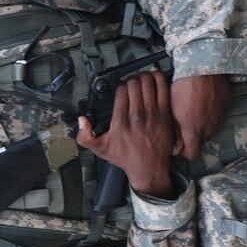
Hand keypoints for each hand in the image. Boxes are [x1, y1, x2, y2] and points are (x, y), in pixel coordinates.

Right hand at [76, 71, 175, 198]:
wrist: (148, 169)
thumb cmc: (126, 158)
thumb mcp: (100, 150)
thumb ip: (85, 136)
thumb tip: (81, 120)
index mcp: (120, 122)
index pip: (121, 91)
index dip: (120, 85)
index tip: (122, 88)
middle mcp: (136, 117)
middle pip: (134, 84)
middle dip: (132, 79)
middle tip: (132, 82)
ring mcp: (152, 116)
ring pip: (148, 84)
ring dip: (144, 77)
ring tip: (143, 78)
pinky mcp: (165, 116)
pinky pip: (163, 90)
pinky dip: (159, 80)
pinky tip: (155, 77)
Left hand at [170, 74, 229, 160]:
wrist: (204, 69)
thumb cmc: (184, 89)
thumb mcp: (173, 112)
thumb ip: (175, 133)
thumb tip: (175, 149)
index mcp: (194, 133)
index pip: (192, 155)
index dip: (184, 151)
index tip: (179, 143)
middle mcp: (209, 131)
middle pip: (200, 142)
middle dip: (192, 137)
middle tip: (183, 122)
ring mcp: (219, 120)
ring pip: (209, 131)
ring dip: (201, 126)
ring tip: (193, 110)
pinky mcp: (225, 110)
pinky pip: (216, 119)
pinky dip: (210, 115)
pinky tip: (203, 103)